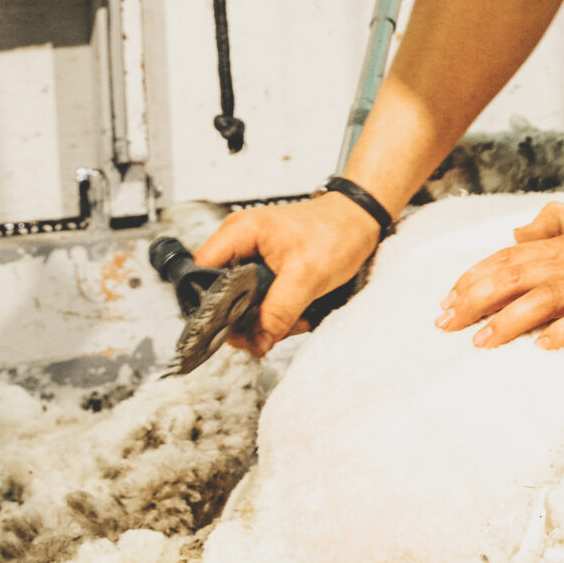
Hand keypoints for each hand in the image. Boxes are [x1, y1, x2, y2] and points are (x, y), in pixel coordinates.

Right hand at [194, 192, 381, 356]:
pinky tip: (297, 311)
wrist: (361, 220)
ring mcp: (252, 254)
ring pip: (242, 301)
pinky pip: (259, 298)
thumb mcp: (308, 277)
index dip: (211, 305)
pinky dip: (276, 311)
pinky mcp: (266, 266)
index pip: (202, 273)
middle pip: (220, 294)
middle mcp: (240, 242)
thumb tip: (257, 341)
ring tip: (295, 316)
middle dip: (247, 318)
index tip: (232, 327)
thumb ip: (278, 312)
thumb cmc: (338, 231)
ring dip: (266, 318)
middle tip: (272, 328)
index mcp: (239, 232)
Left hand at [437, 204, 563, 349]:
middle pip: (520, 276)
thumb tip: (514, 232)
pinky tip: (543, 345)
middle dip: (478, 299)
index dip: (476, 277)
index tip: (446, 301)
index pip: (512, 258)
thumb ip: (555, 222)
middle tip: (446, 323)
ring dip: (511, 319)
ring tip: (481, 340)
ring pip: (549, 298)